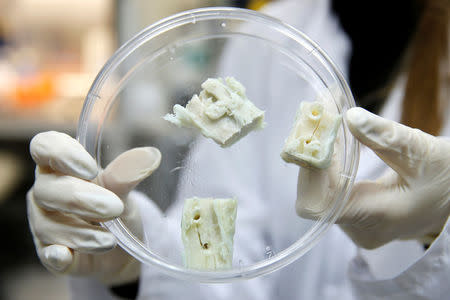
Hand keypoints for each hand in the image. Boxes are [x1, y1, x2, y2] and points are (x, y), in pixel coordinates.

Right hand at [27, 131, 160, 284]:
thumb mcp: (124, 188)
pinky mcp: (51, 253)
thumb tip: (151, 155)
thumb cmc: (115, 205)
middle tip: (115, 208)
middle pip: (46, 190)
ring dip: (81, 232)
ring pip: (48, 225)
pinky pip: (47, 254)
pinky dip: (56, 255)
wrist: (123, 246)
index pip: (44, 146)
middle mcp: (46, 192)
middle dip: (79, 199)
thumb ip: (128, 172)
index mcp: (60, 165)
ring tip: (110, 239)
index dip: (61, 153)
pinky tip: (66, 256)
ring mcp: (44, 224)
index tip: (90, 169)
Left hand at [296, 108, 449, 248]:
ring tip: (328, 122)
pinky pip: (326, 190)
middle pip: (314, 195)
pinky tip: (333, 140)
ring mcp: (354, 226)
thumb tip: (350, 116)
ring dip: (318, 156)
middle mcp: (359, 229)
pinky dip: (326, 164)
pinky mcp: (353, 216)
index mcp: (376, 218)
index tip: (318, 133)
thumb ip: (386, 136)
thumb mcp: (423, 152)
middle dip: (313, 154)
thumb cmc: (447, 177)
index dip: (310, 171)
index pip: (318, 204)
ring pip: (317, 192)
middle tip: (321, 115)